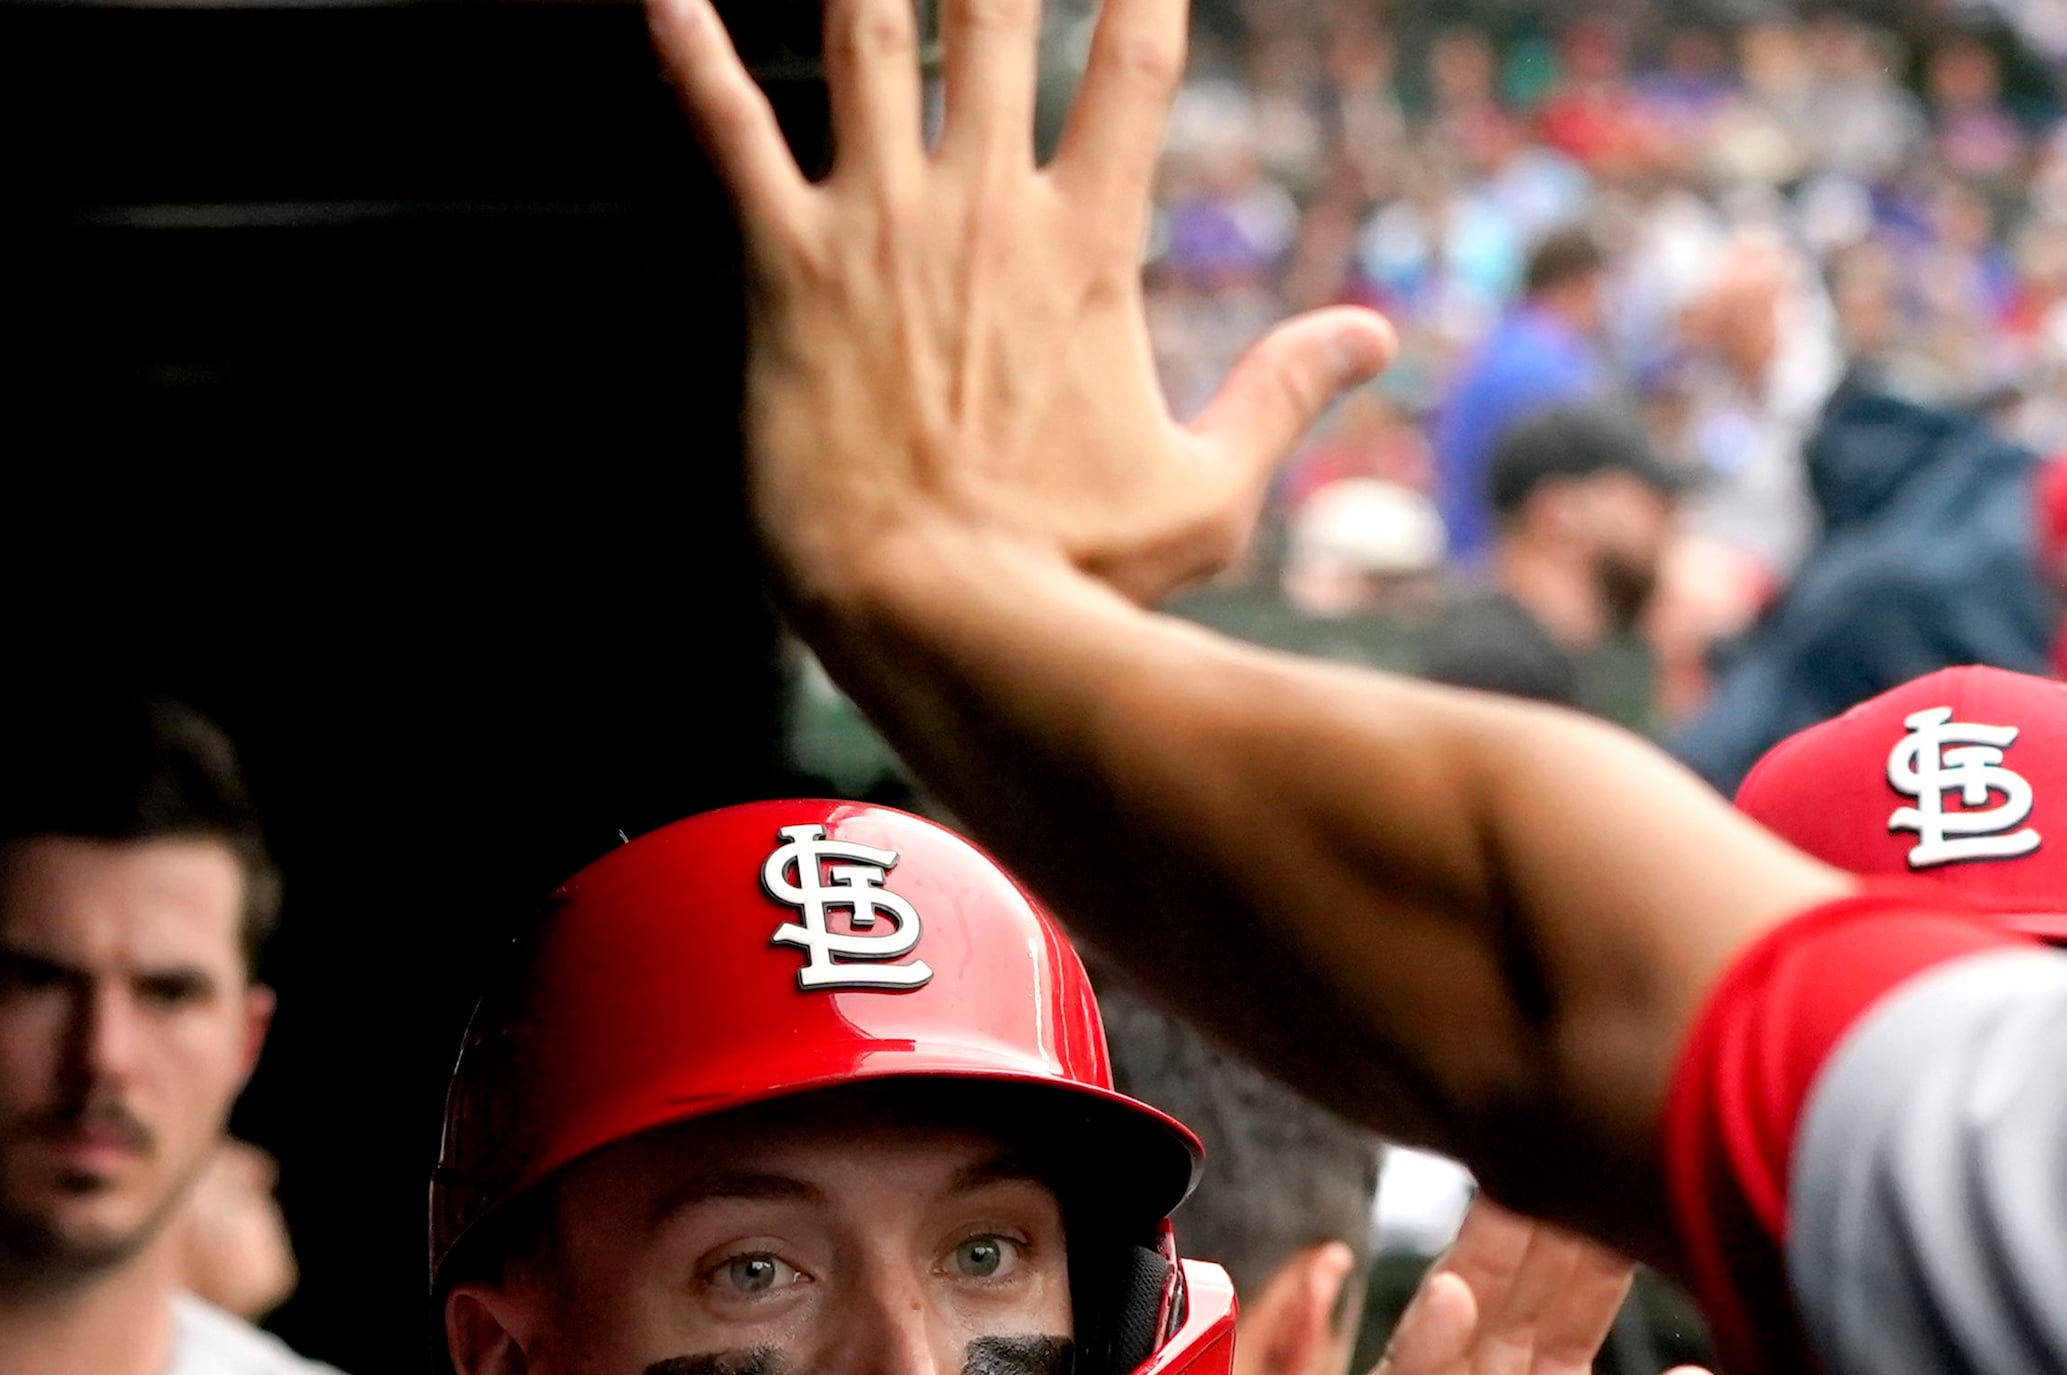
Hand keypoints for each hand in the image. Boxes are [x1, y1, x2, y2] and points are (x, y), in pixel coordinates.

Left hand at [643, 0, 1391, 616]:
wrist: (938, 622)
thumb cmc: (1072, 581)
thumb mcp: (1206, 495)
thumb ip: (1283, 394)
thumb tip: (1374, 335)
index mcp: (1088, 248)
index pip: (1133, 63)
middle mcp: (984, 210)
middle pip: (996, 13)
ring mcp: (880, 228)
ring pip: (869, 35)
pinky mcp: (786, 269)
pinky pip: (729, 132)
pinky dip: (692, 51)